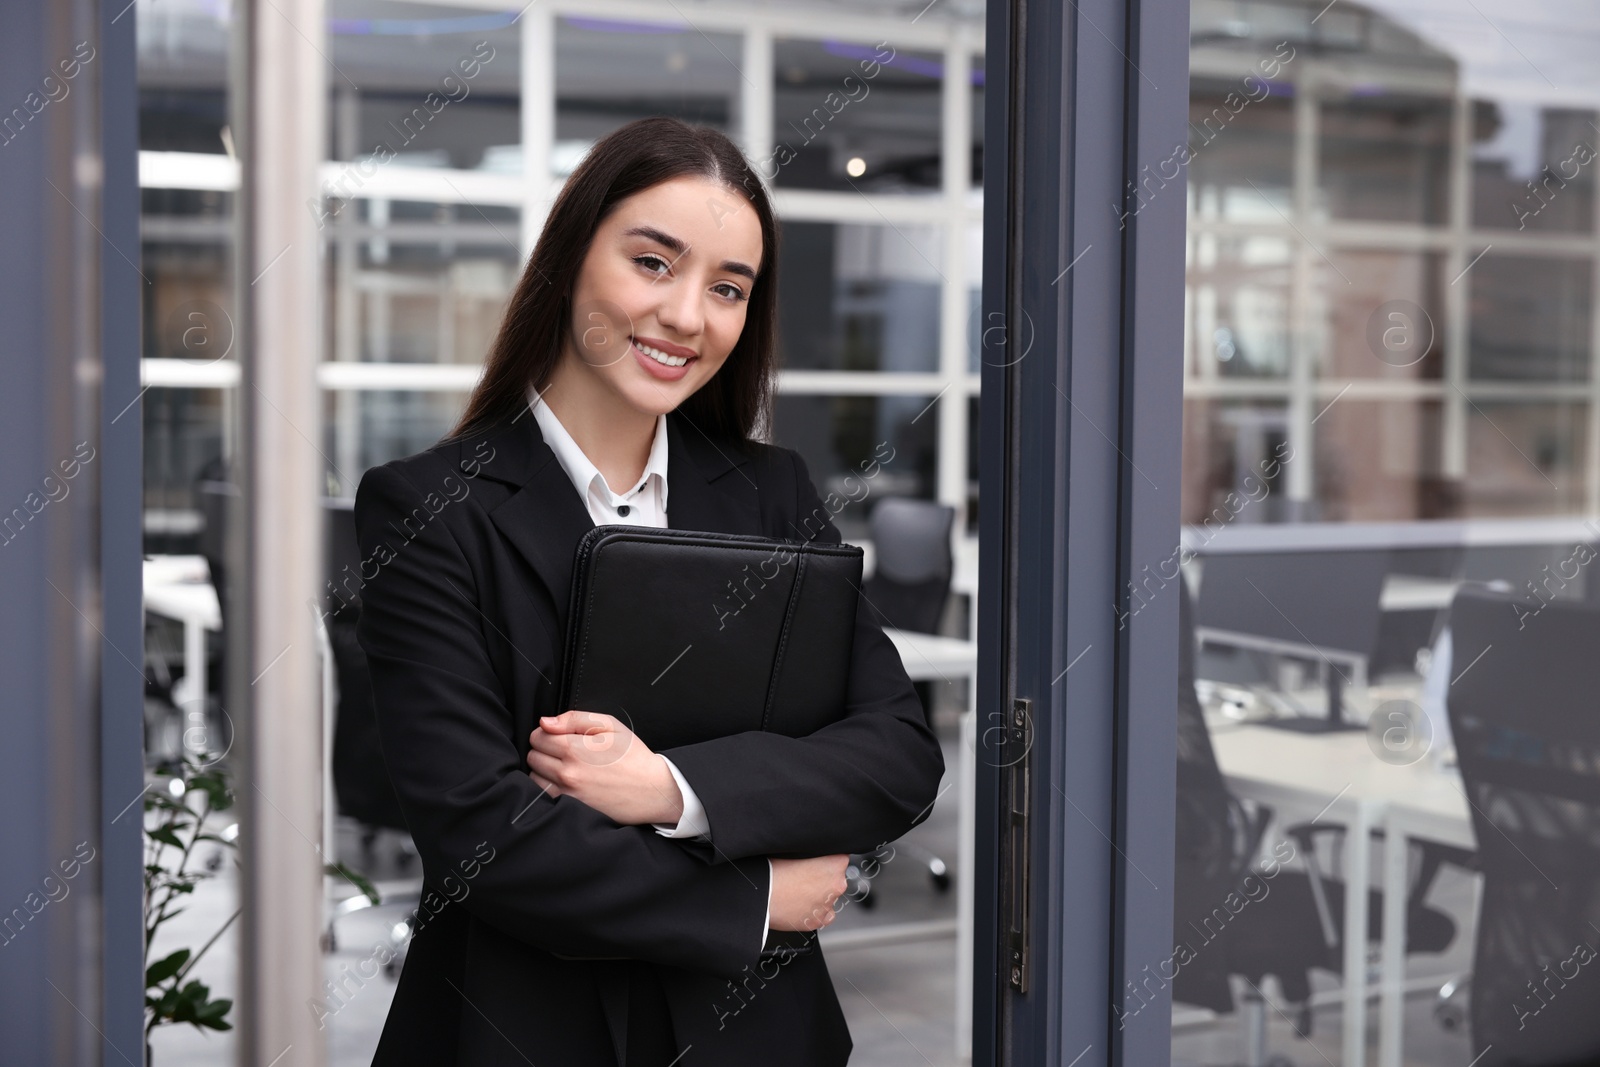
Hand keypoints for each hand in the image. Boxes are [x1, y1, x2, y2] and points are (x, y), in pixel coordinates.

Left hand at [526, 711, 683, 826]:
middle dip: (545, 750)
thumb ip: (575, 719)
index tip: (560, 736)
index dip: (548, 732)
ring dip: (544, 770)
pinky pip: (543, 796)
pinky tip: (565, 783)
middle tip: (565, 751)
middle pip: (533, 756)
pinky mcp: (570, 809)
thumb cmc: (633, 757)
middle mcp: (567, 773)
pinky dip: (548, 788)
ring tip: (565, 767)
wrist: (653, 791)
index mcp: (575, 749)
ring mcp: (567, 794)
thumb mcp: (610, 726)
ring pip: (534, 777)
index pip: (538, 736)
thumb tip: (546, 722)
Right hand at [767, 855, 849, 931]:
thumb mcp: (793, 851)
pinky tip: (800, 905)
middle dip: (823, 879)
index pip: (841, 858)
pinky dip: (815, 912)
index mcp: (834, 865)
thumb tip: (810, 855)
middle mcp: (836, 886)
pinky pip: (823, 916)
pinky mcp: (817, 921)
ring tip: (797, 892)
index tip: (818, 862)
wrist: (759, 897)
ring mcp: (828, 905)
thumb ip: (809, 853)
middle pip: (836, 879)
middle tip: (803, 877)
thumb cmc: (772, 871)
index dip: (828, 859)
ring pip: (829, 898)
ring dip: (819, 896)